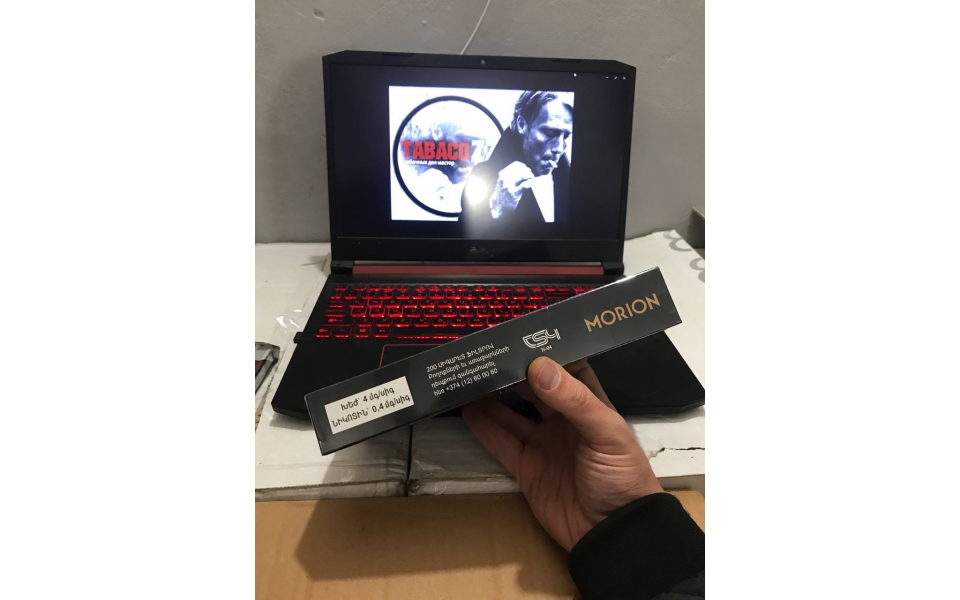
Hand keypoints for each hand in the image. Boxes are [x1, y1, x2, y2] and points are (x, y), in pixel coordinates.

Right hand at [462, 357, 661, 550]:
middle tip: (485, 351)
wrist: (613, 533)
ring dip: (491, 396)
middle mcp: (563, 420)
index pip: (566, 368)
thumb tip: (538, 367)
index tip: (520, 333)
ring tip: (469, 375)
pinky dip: (483, 428)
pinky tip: (467, 409)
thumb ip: (573, 400)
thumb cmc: (621, 476)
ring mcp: (543, 444)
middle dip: (512, 371)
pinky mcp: (526, 469)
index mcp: (589, 405)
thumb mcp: (604, 433)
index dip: (545, 351)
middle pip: (533, 388)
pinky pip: (501, 444)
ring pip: (511, 414)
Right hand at [490, 161, 534, 217]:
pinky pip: (524, 185)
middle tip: (531, 175)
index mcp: (503, 174)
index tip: (526, 169)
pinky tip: (531, 183)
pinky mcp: (514, 194)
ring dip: (529, 176)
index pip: (516, 165)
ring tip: (531, 178)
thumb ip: (510, 173)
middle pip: (520, 169)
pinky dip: (529, 183)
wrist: (497, 205)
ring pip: (522, 176)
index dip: (523, 166)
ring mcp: (509, 186)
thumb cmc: (503, 192)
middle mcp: (505, 179)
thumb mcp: (503, 180)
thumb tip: (523, 167)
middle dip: (528, 171)